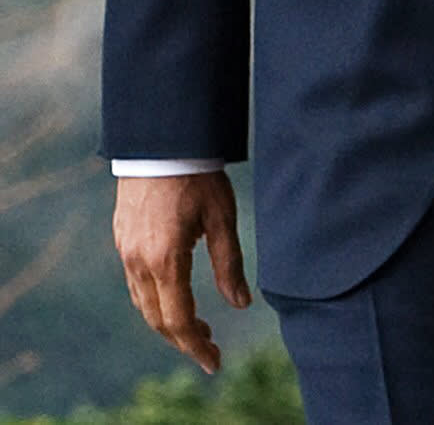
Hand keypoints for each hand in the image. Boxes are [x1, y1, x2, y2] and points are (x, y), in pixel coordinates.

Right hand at [113, 173, 249, 373]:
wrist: (162, 143)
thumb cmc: (199, 176)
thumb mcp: (223, 218)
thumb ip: (229, 264)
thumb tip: (241, 304)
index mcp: (165, 259)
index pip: (177, 319)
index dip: (195, 345)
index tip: (214, 361)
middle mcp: (138, 261)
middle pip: (157, 318)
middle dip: (183, 340)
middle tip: (210, 351)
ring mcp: (125, 252)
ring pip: (143, 304)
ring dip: (167, 322)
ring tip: (196, 330)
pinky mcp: (121, 241)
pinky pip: (135, 284)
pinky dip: (154, 301)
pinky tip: (174, 299)